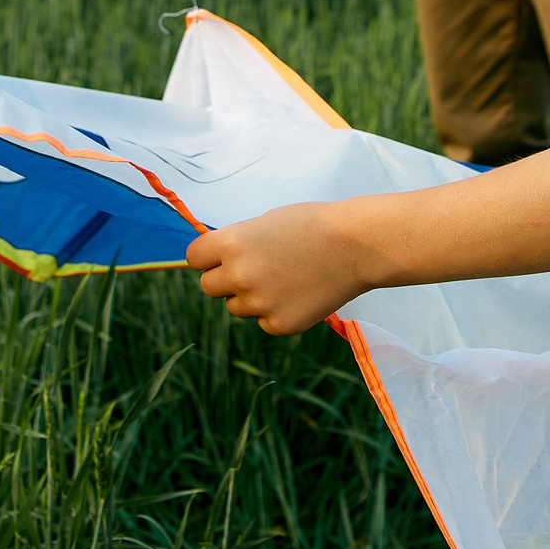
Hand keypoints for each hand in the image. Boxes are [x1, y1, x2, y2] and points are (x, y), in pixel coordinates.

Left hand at [185, 203, 370, 334]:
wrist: (356, 245)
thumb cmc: (311, 226)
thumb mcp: (264, 223)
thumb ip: (236, 244)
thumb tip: (216, 262)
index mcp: (231, 244)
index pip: (194, 259)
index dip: (208, 256)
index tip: (221, 256)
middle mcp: (239, 275)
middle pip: (209, 287)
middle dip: (226, 279)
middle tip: (255, 268)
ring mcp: (259, 303)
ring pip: (236, 306)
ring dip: (251, 296)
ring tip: (284, 277)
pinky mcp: (279, 325)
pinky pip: (263, 321)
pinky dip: (275, 311)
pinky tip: (299, 292)